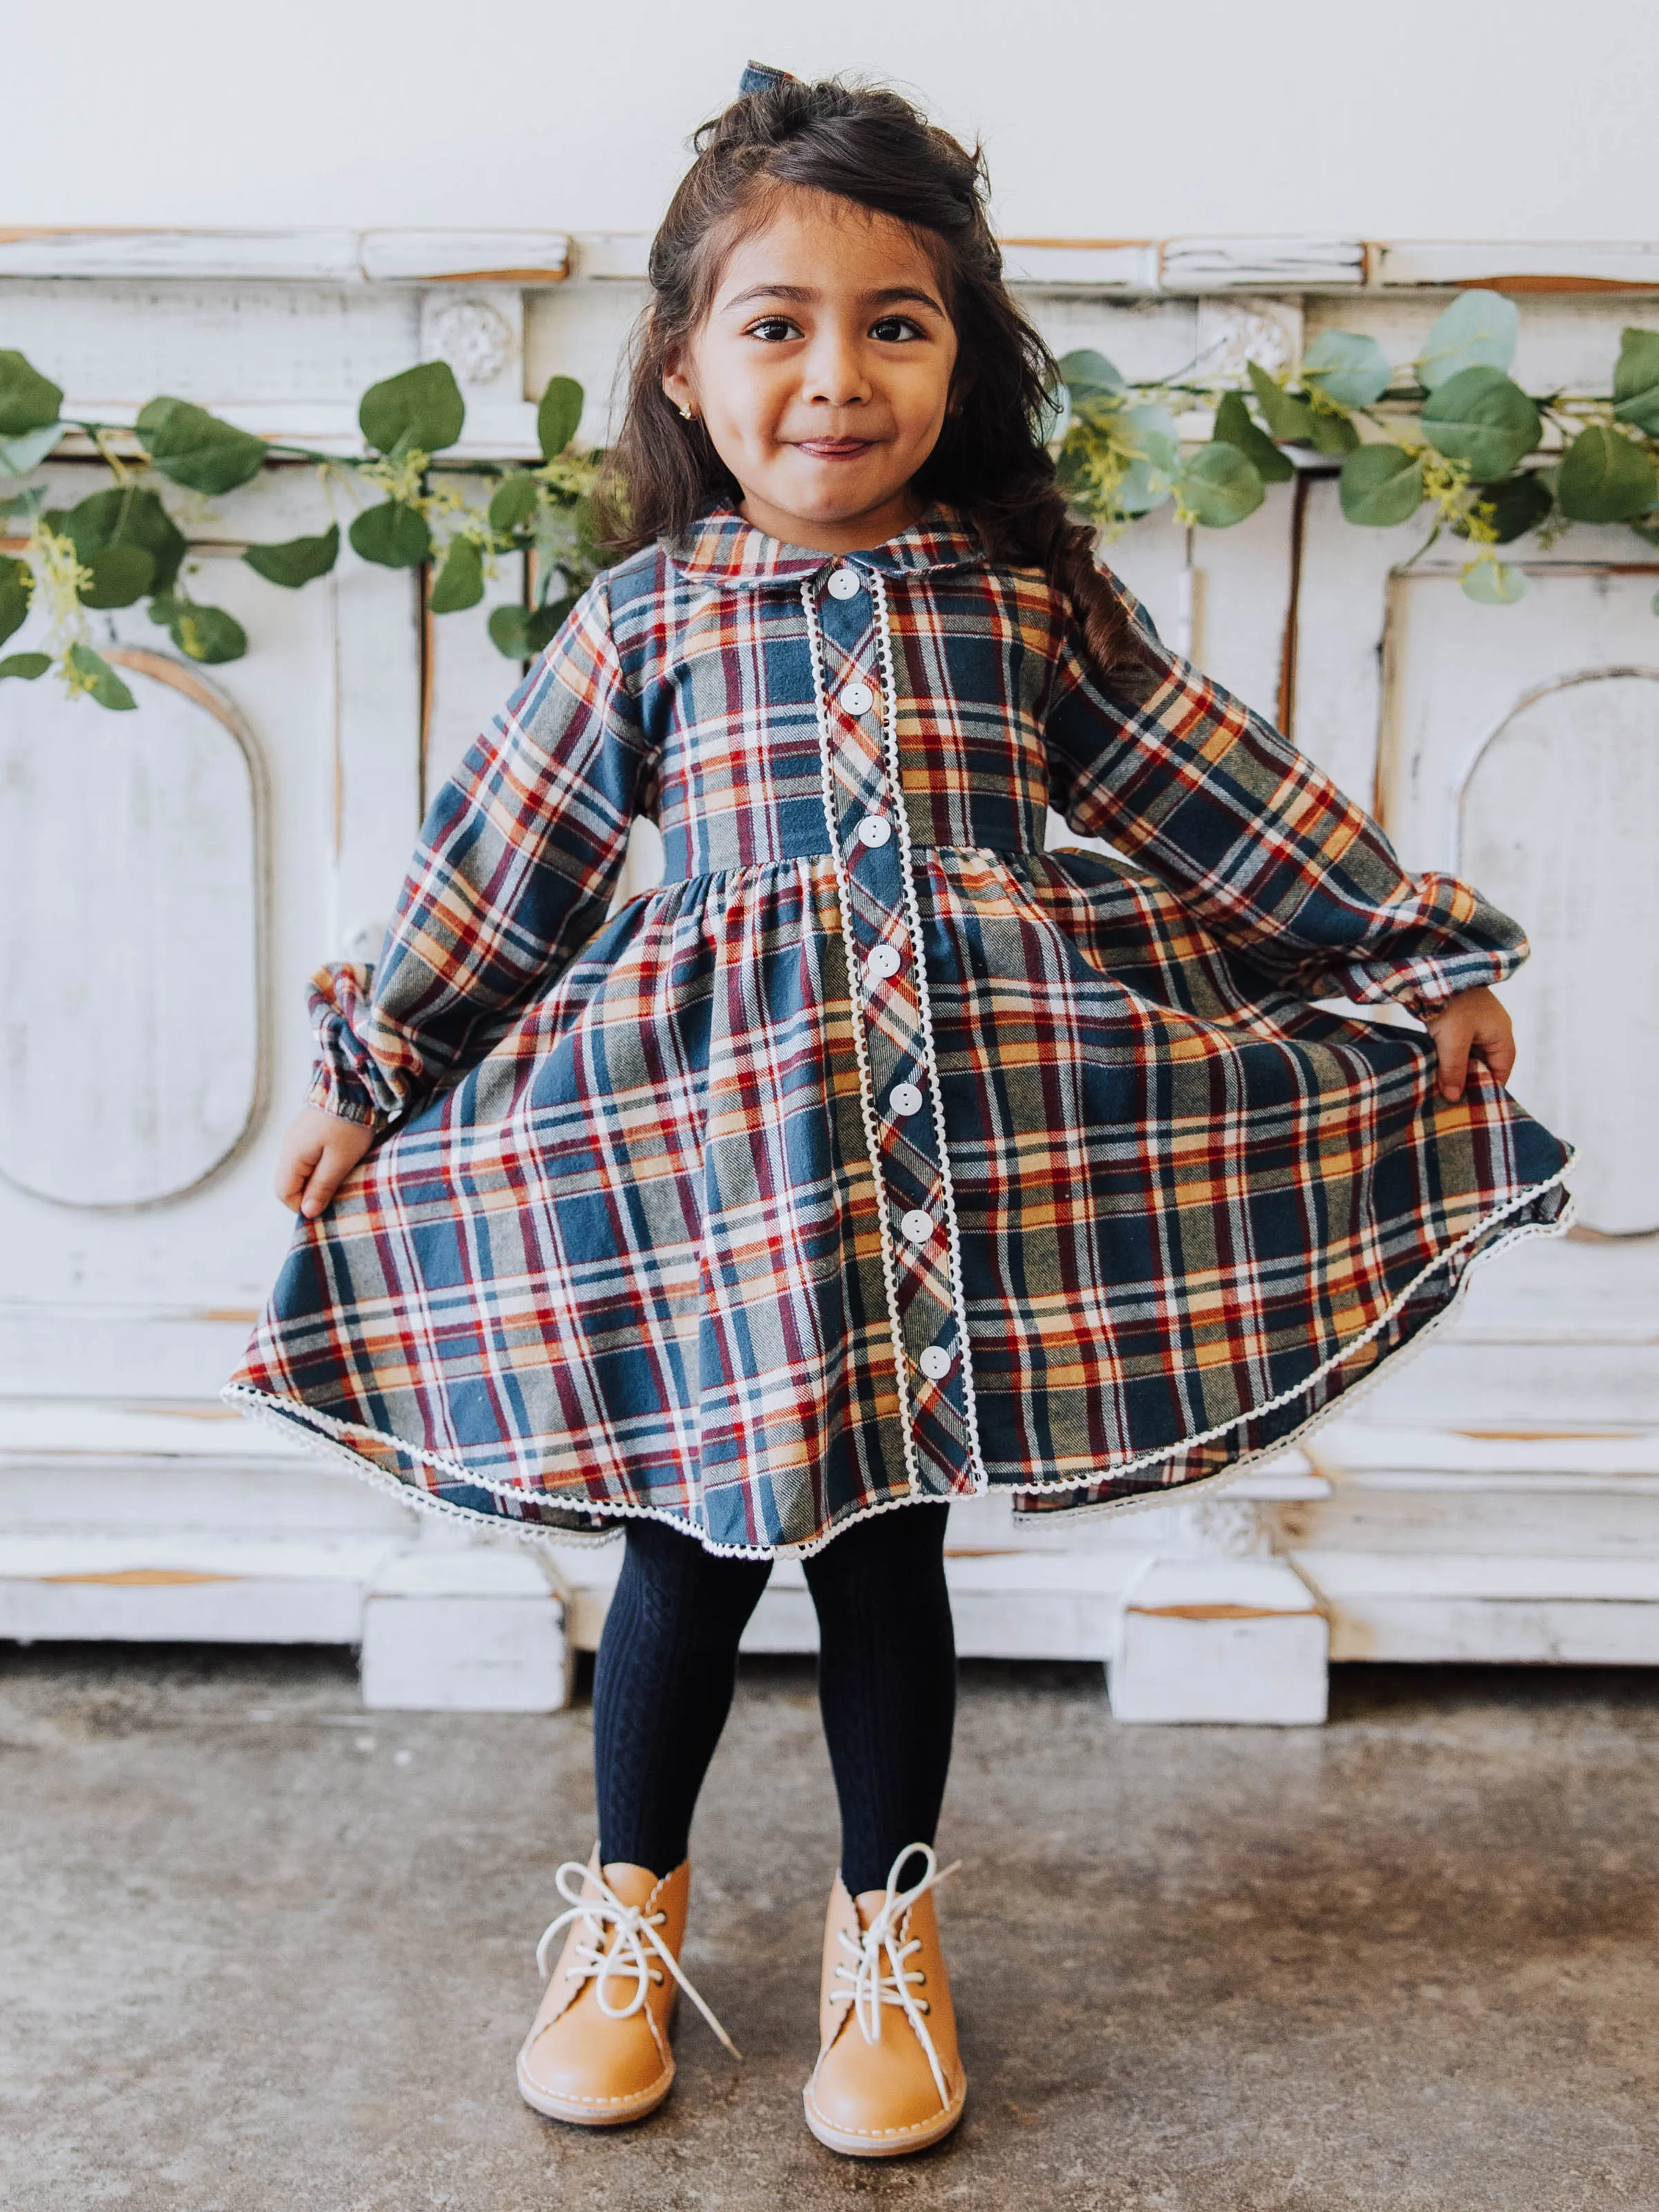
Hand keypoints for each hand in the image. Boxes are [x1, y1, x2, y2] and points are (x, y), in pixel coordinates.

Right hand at [275, 1105, 376, 1219]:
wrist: (355, 1087)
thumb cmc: (350, 1126)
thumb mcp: (340, 1161)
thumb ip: (322, 1186)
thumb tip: (307, 1212)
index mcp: (292, 1155)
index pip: (283, 1193)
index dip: (302, 1206)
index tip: (325, 1206)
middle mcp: (288, 1145)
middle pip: (288, 1182)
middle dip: (308, 1193)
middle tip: (335, 1192)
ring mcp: (296, 1136)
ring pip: (298, 1169)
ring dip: (314, 1179)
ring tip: (339, 1176)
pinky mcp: (307, 1130)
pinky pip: (305, 1156)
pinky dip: (317, 1165)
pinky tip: (337, 1161)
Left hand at [1420, 985, 1515, 1103]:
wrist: (1434, 970)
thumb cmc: (1452, 1002)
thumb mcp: (1453, 1040)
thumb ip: (1454, 1070)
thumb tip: (1454, 1098)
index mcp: (1502, 1035)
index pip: (1502, 1071)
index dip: (1488, 1089)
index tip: (1471, 1106)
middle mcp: (1494, 1030)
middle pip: (1486, 1065)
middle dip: (1470, 1081)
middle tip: (1452, 1100)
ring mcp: (1477, 1024)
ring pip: (1470, 1056)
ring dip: (1457, 1069)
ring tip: (1441, 1088)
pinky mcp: (1460, 1020)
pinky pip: (1459, 1046)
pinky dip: (1450, 1057)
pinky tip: (1435, 1068)